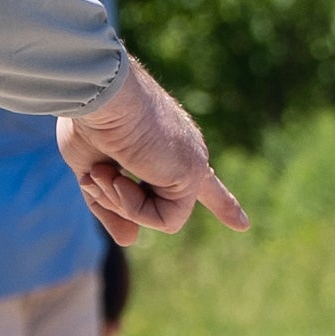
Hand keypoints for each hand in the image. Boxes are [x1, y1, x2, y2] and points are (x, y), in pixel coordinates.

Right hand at [60, 56, 247, 240]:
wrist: (97, 95)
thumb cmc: (91, 121)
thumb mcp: (91, 171)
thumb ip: (111, 205)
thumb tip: (131, 239)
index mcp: (165, 147)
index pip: (198, 180)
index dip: (219, 201)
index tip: (243, 225)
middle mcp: (185, 153)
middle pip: (162, 205)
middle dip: (116, 201)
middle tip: (94, 172)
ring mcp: (192, 163)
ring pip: (161, 218)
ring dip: (121, 203)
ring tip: (104, 171)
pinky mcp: (193, 173)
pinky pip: (164, 219)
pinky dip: (133, 206)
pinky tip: (119, 176)